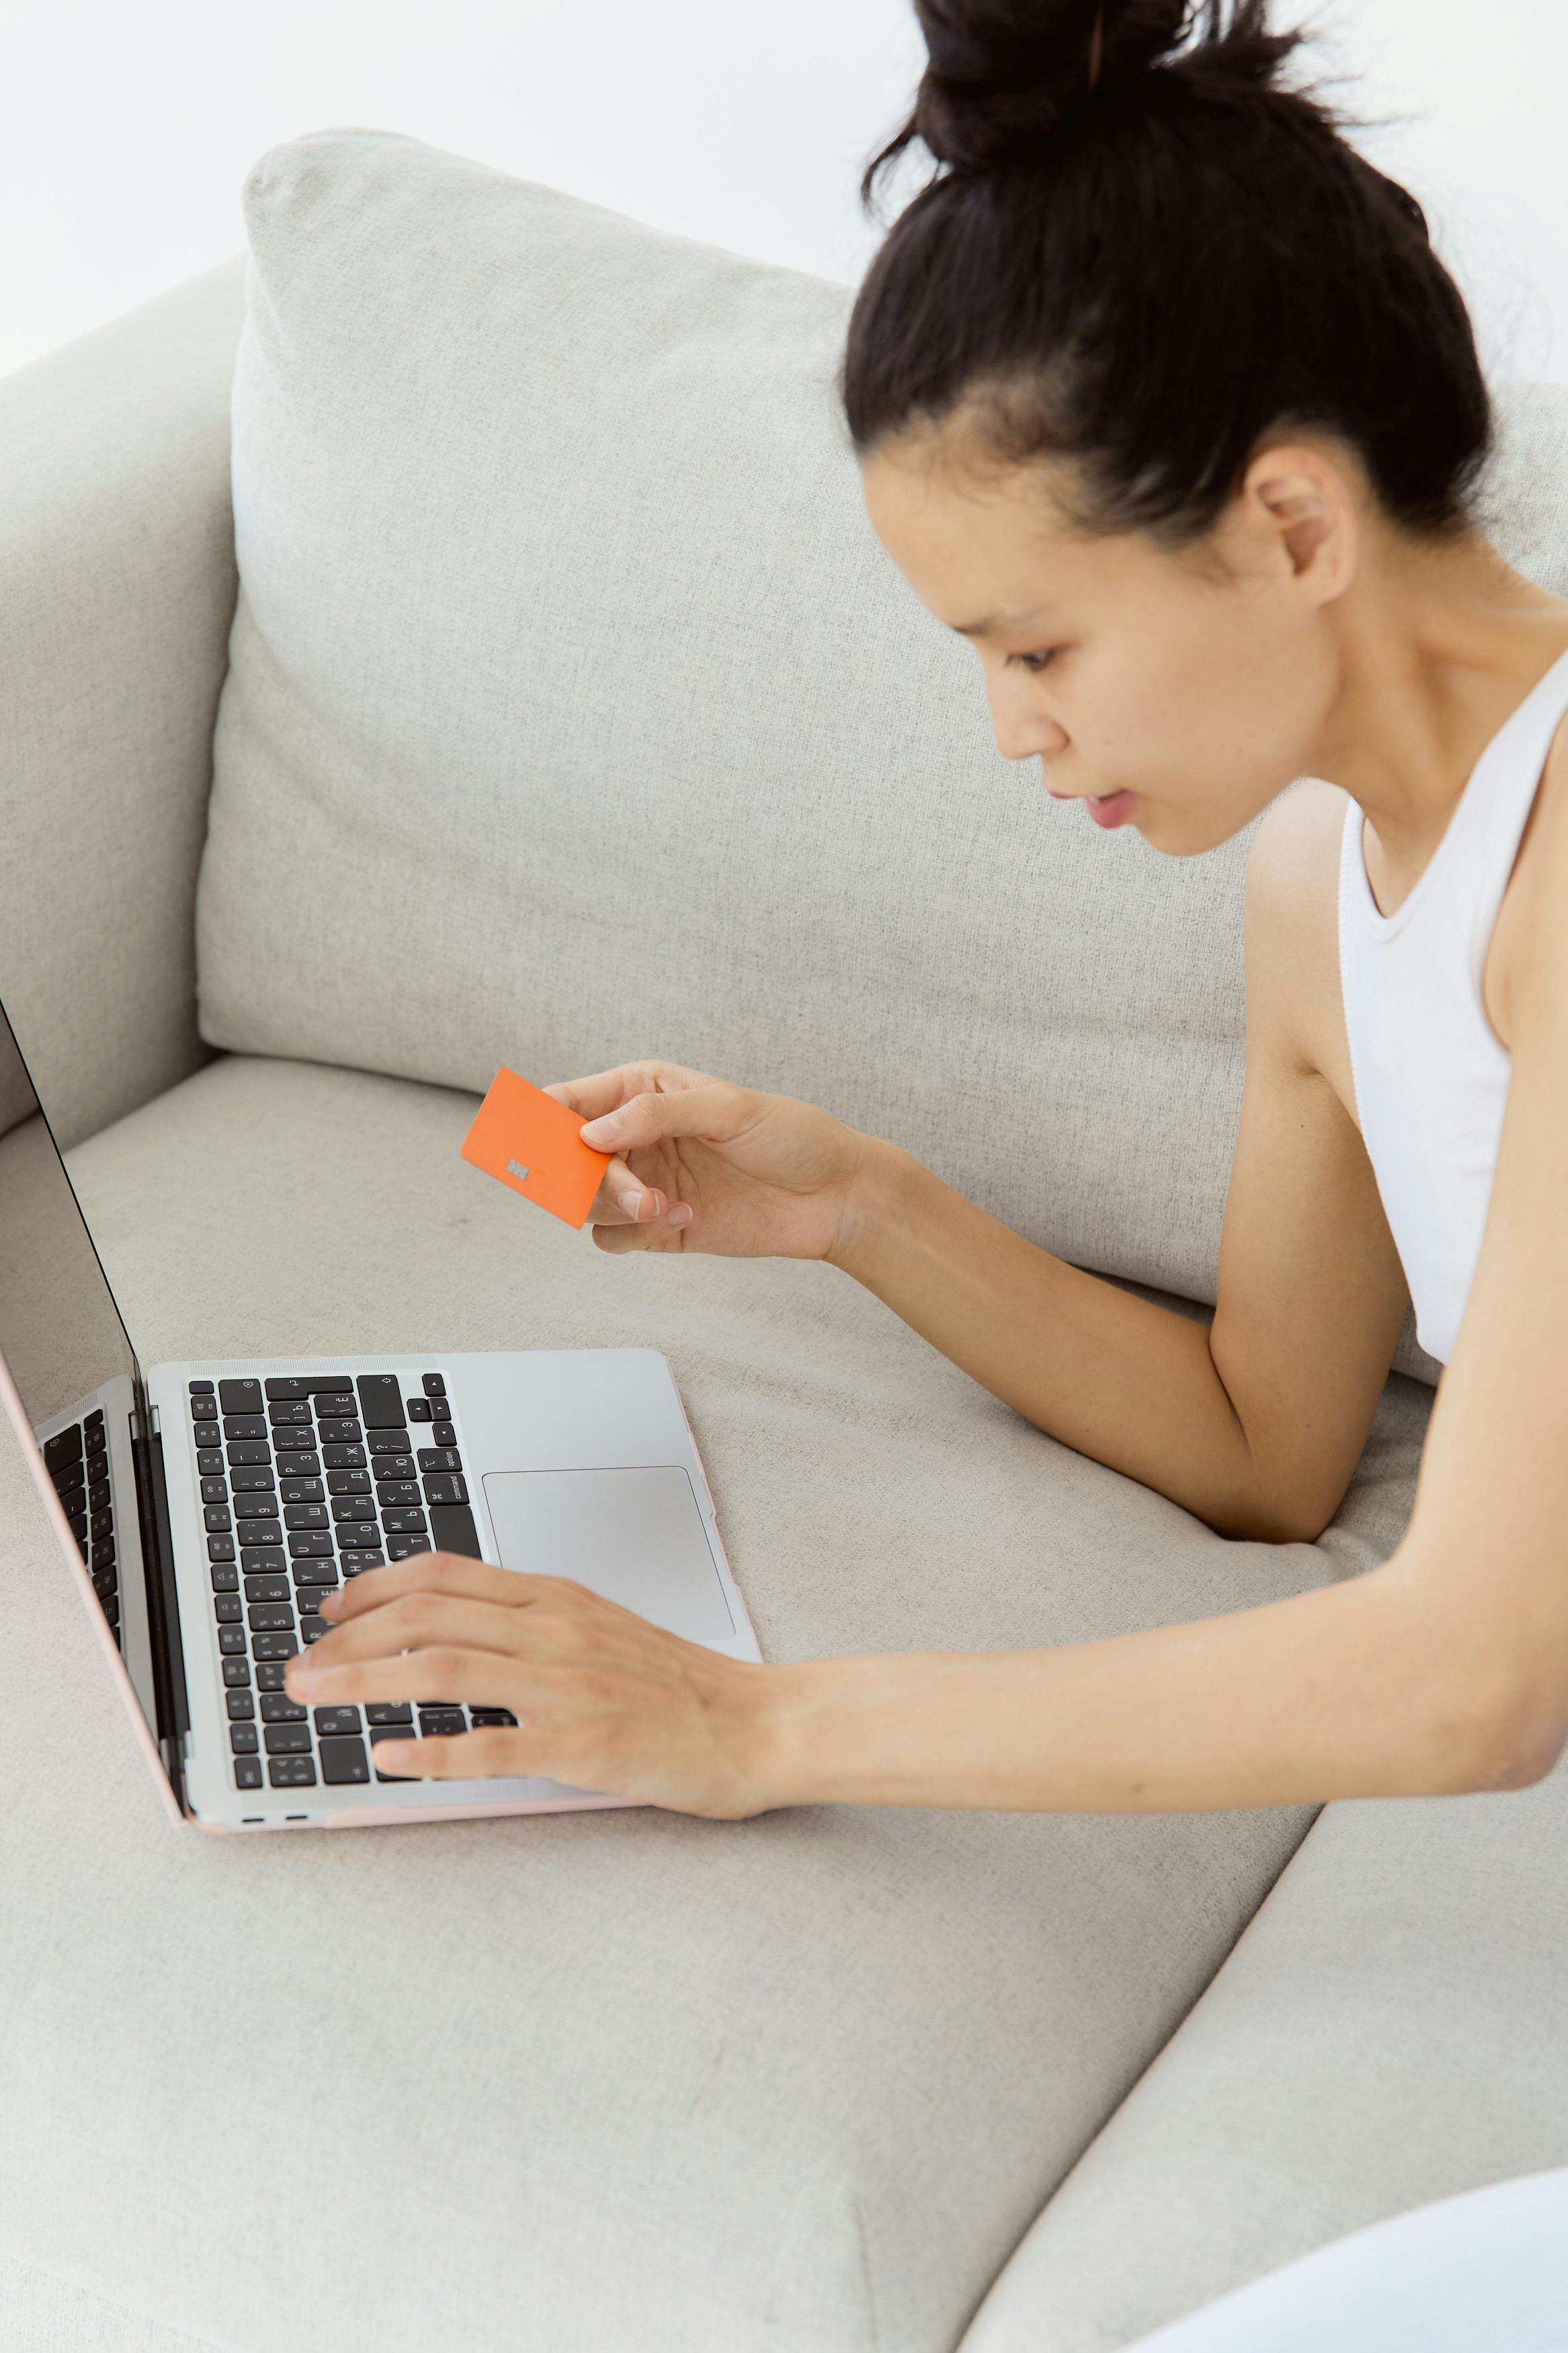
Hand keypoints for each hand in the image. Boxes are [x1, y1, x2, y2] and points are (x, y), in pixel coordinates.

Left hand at [282, 1552, 776, 1816]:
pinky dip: (432, 1750)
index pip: (444, 1573)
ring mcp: (567, 1685)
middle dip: (347, 1636)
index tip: (329, 1609)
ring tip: (315, 1695)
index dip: (372, 1587)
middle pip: (428, 1615)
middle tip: (299, 1666)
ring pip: (445, 1668)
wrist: (755, 1724)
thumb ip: (531, 1622)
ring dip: (366, 1679)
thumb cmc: (678, 1685)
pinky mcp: (583, 1744)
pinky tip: (390, 1756)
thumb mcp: (599, 1628)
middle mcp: (554, 1630)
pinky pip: (492, 1746)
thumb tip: (452, 1629)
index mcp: (555, 1598)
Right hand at [543, 1059, 876, 1261]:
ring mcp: (643, 1181)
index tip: (530, 1143)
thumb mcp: (728, 1108)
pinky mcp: (656, 1226)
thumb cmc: (792, 1136)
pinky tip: (682, 1218)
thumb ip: (655, 1115)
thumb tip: (591, 1132)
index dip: (538, 1121)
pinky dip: (635, 1234)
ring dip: (614, 1206)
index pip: (568, 1101)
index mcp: (643, 1090)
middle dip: (585, 1177)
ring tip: (662, 1204)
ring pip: (582, 1202)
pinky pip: (612, 1237)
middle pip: (565, 1159)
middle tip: (629, 1187)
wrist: (834, 1197)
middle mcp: (635, 1135)